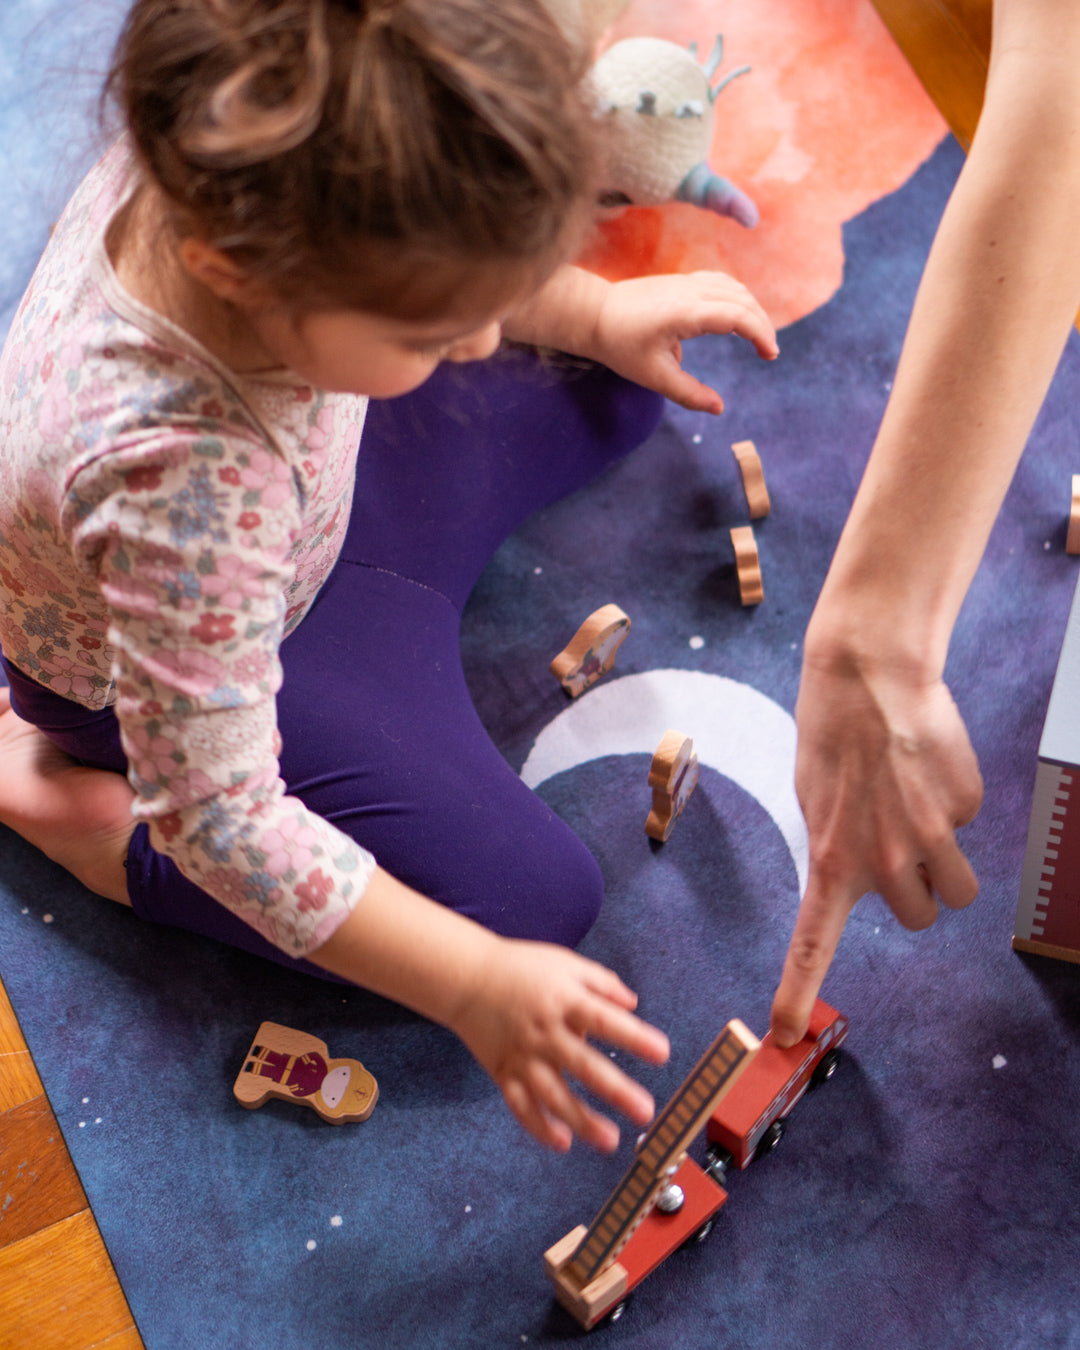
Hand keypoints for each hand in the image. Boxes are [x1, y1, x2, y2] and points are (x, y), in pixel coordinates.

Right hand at [448, 938, 669, 1152]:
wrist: (466, 977)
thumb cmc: (521, 967)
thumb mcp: (565, 962)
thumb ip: (601, 982)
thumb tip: (633, 1005)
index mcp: (564, 1001)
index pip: (604, 1021)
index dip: (634, 1037)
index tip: (662, 1053)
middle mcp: (546, 1033)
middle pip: (584, 1066)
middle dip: (616, 1091)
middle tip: (645, 1111)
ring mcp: (523, 1056)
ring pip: (554, 1095)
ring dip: (582, 1120)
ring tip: (610, 1140)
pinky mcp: (504, 1072)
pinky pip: (522, 1106)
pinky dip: (539, 1127)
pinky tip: (563, 1142)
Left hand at [589, 271, 777, 412]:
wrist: (593, 314)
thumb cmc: (621, 346)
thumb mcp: (654, 377)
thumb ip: (689, 394)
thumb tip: (719, 409)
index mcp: (686, 313)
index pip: (737, 316)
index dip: (760, 334)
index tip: (769, 355)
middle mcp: (690, 292)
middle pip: (742, 300)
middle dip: (762, 324)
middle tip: (768, 353)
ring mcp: (686, 282)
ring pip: (734, 287)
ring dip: (752, 309)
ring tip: (758, 336)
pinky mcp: (681, 281)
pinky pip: (720, 282)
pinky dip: (738, 297)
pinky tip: (739, 315)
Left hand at [770, 644, 982, 1046]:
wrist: (869, 675)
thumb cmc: (832, 733)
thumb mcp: (813, 798)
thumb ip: (835, 846)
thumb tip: (855, 871)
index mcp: (831, 860)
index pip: (812, 944)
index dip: (798, 992)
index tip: (785, 1034)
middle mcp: (883, 862)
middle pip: (919, 915)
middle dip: (913, 886)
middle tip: (897, 838)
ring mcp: (930, 837)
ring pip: (956, 888)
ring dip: (944, 861)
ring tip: (918, 808)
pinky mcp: (963, 807)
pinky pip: (967, 826)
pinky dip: (952, 803)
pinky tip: (927, 766)